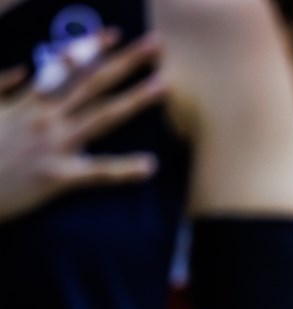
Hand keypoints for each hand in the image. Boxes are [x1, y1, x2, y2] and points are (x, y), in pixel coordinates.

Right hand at [0, 31, 165, 222]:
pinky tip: (150, 165)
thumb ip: (2, 86)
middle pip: (94, 84)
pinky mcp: (57, 177)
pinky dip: (124, 169)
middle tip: (157, 45)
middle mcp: (46, 118)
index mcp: (30, 101)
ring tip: (163, 85)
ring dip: (135, 100)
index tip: (116, 34)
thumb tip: (23, 69)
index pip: (67, 68)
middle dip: (126, 62)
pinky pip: (97, 173)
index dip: (91, 48)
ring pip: (102, 117)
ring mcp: (54, 146)